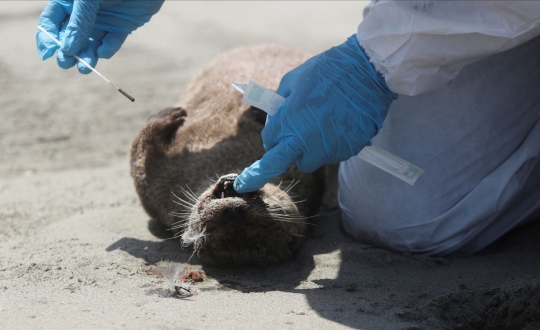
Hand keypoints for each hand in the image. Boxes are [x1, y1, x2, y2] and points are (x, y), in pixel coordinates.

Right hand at [36, 0, 163, 73]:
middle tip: (66, 63)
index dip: (47, 37)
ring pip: (91, 43)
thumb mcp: (88, 0)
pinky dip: (108, 49)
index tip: (48, 53)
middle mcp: (84, 13)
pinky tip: (103, 51)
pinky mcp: (122, 26)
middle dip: (67, 52)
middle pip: (70, 37)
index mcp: (69, 2)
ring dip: (87, 56)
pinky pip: (112, 42)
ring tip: (86, 68)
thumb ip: (78, 22)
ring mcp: (103, 20)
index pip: (51, 22)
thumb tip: (67, 49)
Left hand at [234, 35, 397, 192]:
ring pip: (318, 157)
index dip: (270, 145)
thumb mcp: (293, 80)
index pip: (270, 151)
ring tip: (329, 116)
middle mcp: (308, 140)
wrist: (368, 68)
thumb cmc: (326, 70)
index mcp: (289, 123)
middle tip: (304, 129)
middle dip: (296, 149)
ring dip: (318, 144)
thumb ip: (279, 106)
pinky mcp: (351, 148)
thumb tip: (275, 122)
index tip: (252, 173)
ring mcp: (331, 147)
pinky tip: (343, 119)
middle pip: (295, 161)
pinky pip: (337, 151)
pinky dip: (338, 140)